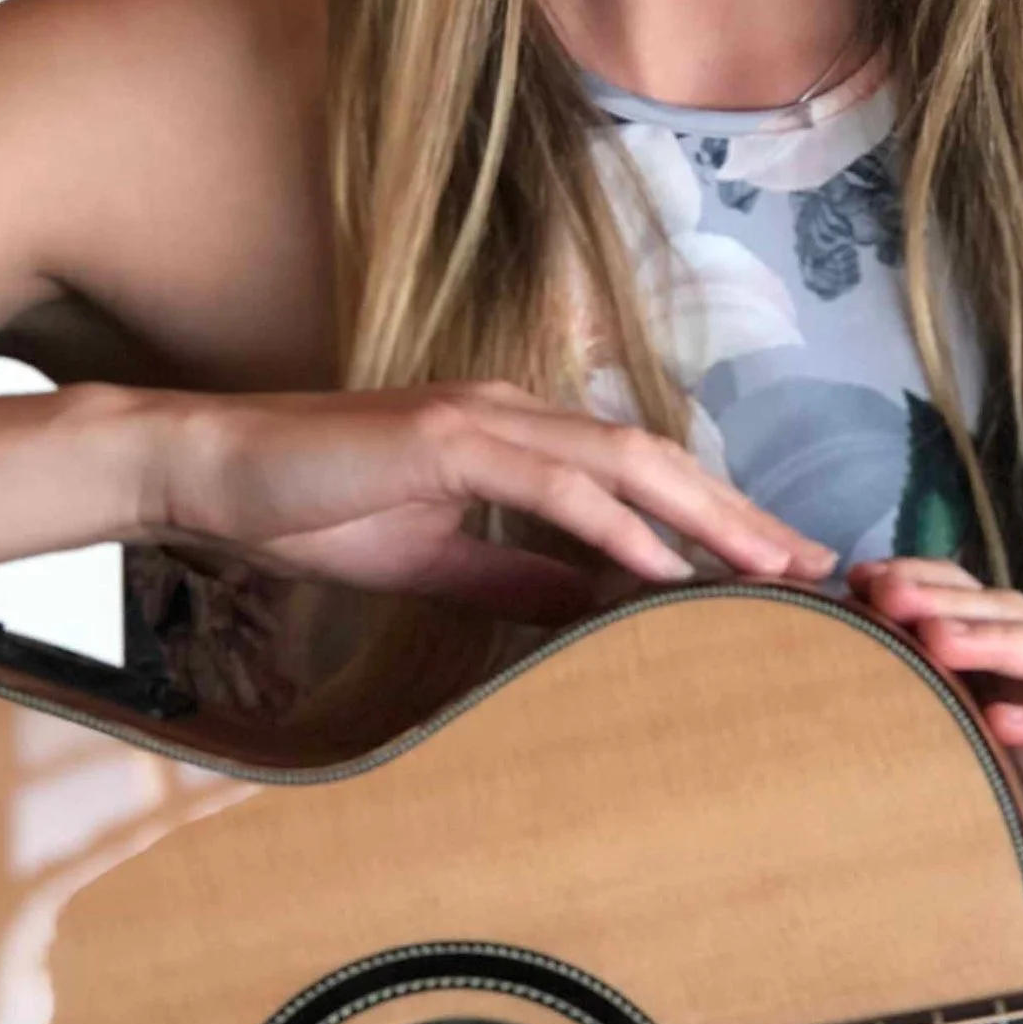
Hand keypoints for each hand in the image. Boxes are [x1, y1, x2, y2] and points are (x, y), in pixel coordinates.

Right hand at [150, 381, 833, 623]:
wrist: (209, 472)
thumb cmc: (309, 511)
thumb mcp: (435, 560)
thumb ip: (517, 578)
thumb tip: (596, 609)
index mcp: (513, 437)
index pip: (638, 475)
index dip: (714, 516)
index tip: (776, 570)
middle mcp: (513, 414)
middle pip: (657, 459)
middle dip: (741, 513)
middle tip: (814, 568)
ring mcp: (480, 418)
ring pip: (623, 462)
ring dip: (704, 514)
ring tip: (768, 568)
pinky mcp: (443, 438)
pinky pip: (550, 485)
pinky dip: (615, 526)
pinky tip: (664, 567)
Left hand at [846, 558, 1022, 968]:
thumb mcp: (988, 777)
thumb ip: (943, 726)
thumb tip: (847, 690)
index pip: (987, 604)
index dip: (929, 584)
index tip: (860, 580)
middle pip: (1019, 616)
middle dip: (951, 603)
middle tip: (887, 596)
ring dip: (998, 643)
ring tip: (935, 641)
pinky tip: (1005, 721)